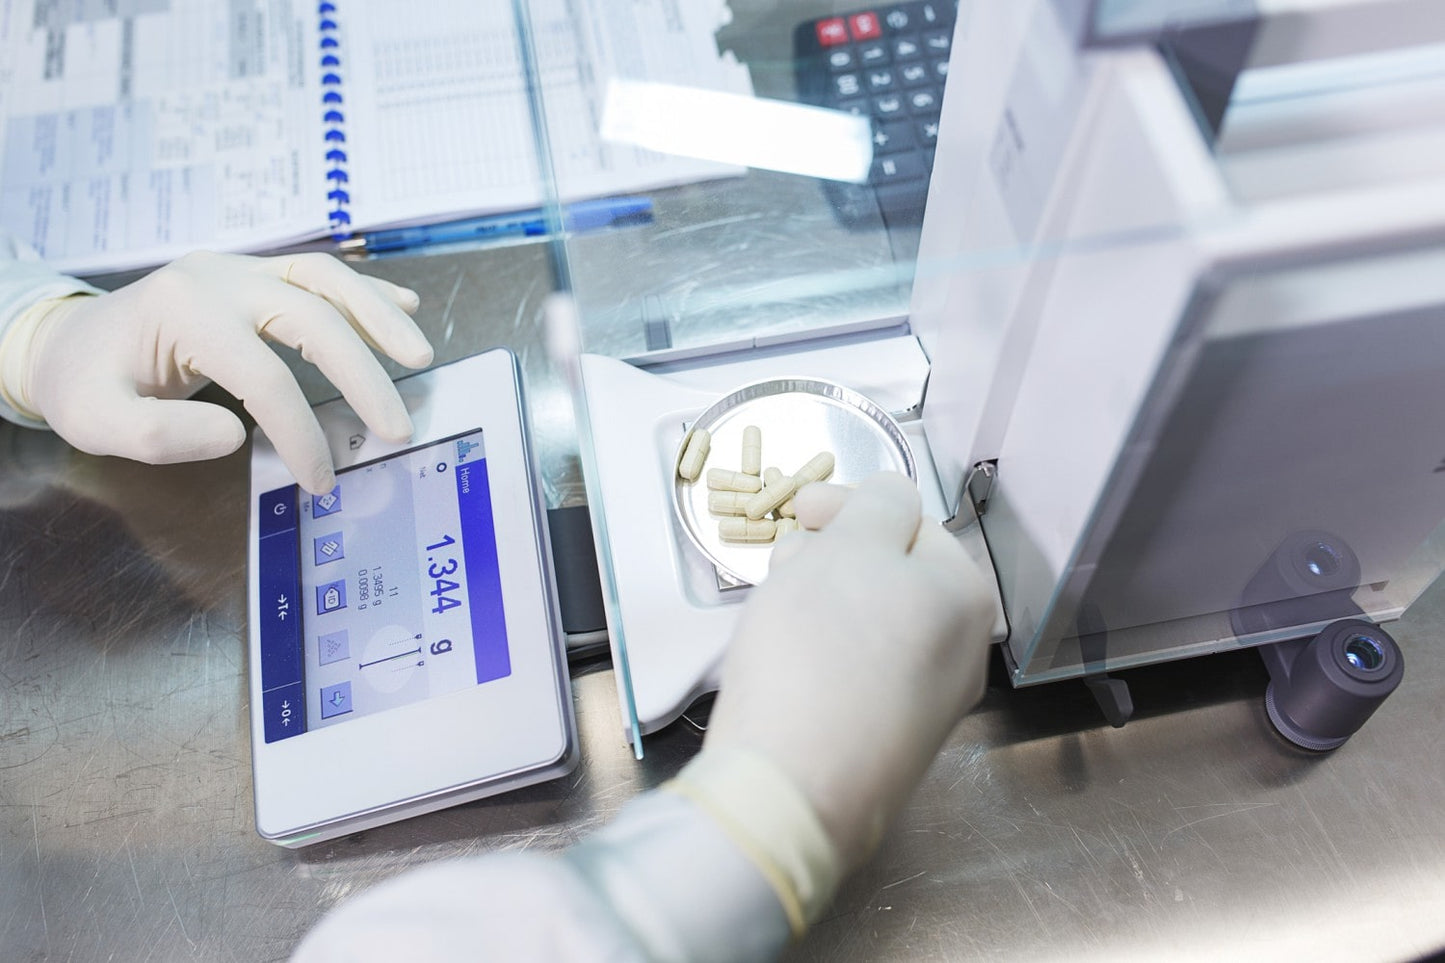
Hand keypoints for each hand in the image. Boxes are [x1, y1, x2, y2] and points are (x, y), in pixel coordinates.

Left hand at [2, 251, 432, 492]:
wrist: (66, 339)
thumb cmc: (83, 383)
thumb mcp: (95, 420)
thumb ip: (157, 434)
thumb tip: (235, 434)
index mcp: (185, 312)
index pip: (264, 377)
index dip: (300, 431)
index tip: (321, 478)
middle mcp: (220, 279)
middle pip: (313, 317)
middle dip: (364, 375)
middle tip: (397, 427)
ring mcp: (239, 269)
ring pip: (326, 278)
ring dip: (379, 317)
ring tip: (420, 357)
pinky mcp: (252, 273)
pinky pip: (318, 272)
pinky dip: (366, 291)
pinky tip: (404, 307)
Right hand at [704, 472, 994, 871]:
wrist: (790, 786)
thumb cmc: (820, 652)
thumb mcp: (849, 547)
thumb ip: (878, 504)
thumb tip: (894, 499)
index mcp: (966, 598)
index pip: (912, 523)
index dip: (850, 506)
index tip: (800, 508)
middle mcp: (960, 653)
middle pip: (893, 576)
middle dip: (833, 555)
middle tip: (785, 560)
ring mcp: (925, 705)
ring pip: (871, 626)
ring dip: (822, 601)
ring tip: (776, 607)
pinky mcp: (883, 744)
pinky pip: (856, 675)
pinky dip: (820, 653)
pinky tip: (784, 660)